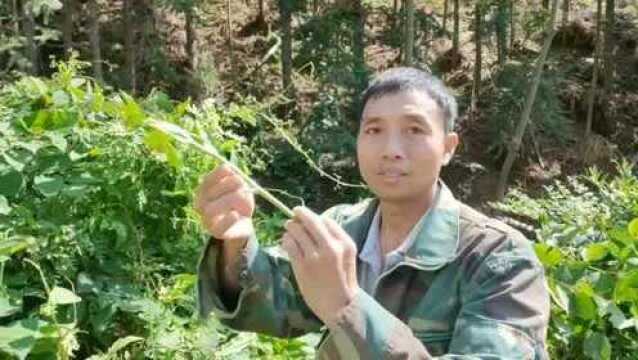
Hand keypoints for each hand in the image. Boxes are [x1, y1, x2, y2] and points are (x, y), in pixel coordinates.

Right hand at [195, 164, 254, 244]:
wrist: (242, 225)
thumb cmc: (238, 203)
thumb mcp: (238, 188)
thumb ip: (233, 178)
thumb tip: (230, 170)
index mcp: (204, 191)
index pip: (207, 180)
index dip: (219, 174)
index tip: (234, 172)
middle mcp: (200, 204)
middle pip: (210, 193)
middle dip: (229, 187)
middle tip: (244, 187)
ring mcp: (206, 219)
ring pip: (211, 209)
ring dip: (232, 202)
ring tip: (246, 204)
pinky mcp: (215, 232)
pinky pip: (218, 227)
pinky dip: (228, 220)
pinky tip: (235, 215)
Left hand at [281, 207, 358, 327]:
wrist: (339, 307)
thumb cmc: (343, 281)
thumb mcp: (347, 257)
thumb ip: (335, 239)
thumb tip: (317, 221)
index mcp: (345, 244)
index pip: (325, 220)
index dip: (314, 217)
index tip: (307, 218)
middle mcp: (331, 247)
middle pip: (310, 220)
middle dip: (300, 214)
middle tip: (295, 213)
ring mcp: (315, 257)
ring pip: (296, 230)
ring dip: (290, 227)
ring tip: (289, 230)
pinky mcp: (302, 266)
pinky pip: (289, 244)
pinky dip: (286, 240)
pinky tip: (287, 243)